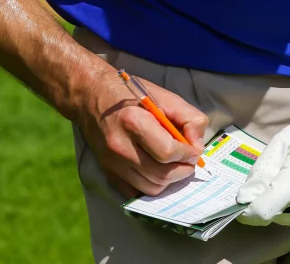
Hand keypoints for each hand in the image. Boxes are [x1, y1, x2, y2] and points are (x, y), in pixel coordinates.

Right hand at [77, 71, 207, 197]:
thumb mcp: (166, 97)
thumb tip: (197, 146)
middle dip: (183, 170)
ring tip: (174, 165)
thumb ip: (190, 119)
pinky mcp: (108, 173)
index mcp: (134, 122)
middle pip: (162, 174)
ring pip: (152, 188)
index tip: (194, 151)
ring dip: (170, 181)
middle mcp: (121, 146)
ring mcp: (112, 163)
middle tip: (188, 161)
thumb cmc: (131, 95)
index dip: (188, 155)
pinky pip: (136, 193)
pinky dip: (152, 187)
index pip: (168, 152)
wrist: (91, 97)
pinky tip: (158, 172)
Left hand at [236, 100, 289, 227]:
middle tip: (273, 175)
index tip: (243, 197)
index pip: (261, 212)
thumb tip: (244, 196)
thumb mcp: (282, 144)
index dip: (247, 208)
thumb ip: (261, 173)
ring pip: (282, 217)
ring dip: (277, 203)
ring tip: (289, 177)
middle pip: (270, 214)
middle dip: (263, 199)